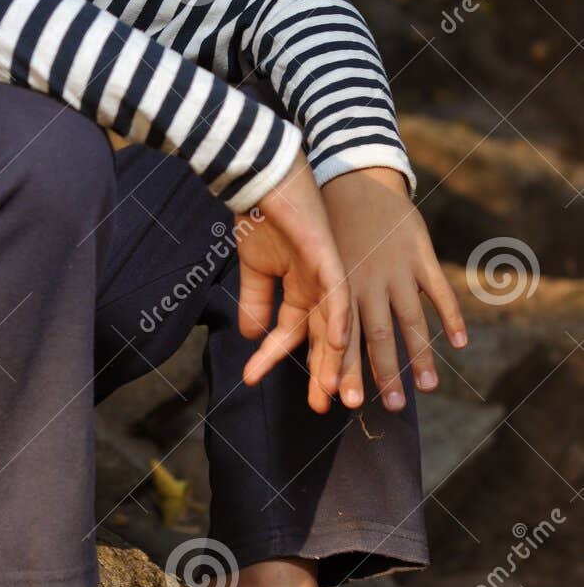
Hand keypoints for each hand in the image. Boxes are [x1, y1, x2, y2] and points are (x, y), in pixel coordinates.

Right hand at [233, 149, 354, 412]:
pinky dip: (336, 318)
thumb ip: (256, 301)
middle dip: (325, 375)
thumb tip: (249, 335)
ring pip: (337, 325)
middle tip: (323, 409)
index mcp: (303, 290)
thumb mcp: (255, 267)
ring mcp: (328, 273)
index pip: (292, 334)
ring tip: (335, 393)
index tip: (253, 381)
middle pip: (325, 340)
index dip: (275, 359)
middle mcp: (321, 287)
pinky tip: (337, 344)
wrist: (263, 177)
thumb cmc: (261, 216)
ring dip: (338, 361)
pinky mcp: (328, 256)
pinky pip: (337, 292)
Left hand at [320, 165, 467, 411]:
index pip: (340, 337)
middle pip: (376, 335)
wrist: (353, 181)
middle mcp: (367, 282)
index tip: (347, 403)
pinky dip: (450, 315)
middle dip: (383, 373)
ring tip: (427, 387)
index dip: (344, 370)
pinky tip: (459, 342)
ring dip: (419, 354)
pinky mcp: (420, 254)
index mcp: (338, 288)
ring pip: (410, 318)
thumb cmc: (328, 233)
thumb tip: (295, 349)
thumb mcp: (314, 267)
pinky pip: (439, 289)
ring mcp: (396, 269)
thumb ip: (313, 307)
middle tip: (392, 408)